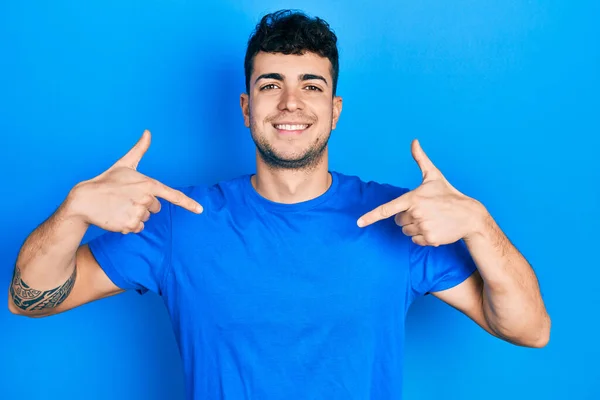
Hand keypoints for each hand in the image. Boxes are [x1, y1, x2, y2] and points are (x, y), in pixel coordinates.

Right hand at [67, 130, 202, 233]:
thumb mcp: (124, 164)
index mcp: (148, 184)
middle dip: (143, 206)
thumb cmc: (107, 181)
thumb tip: (148, 131)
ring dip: (135, 216)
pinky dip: (128, 225)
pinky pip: (136, 229)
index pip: (173, 195)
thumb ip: (139, 150)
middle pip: (155, 209)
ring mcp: (138, 213)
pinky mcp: (129, 225)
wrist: (84, 200)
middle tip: (126, 199)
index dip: (188, 203)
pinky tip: (116, 216)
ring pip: (145, 219)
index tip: (200, 210)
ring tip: (119, 207)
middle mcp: (146, 199)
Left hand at [357, 139, 484, 245]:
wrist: (469, 215)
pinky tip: (435, 228)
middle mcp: (416, 213)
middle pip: (398, 221)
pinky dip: (422, 237)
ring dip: (415, 227)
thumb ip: (420, 159)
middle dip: (407, 217)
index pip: (388, 209)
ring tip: (431, 219)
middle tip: (424, 211)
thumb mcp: (434, 175)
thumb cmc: (448, 194)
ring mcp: (423, 226)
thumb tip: (414, 141)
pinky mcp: (429, 239)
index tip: (359, 223)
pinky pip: (415, 241)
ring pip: (406, 231)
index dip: (372, 216)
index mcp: (413, 198)